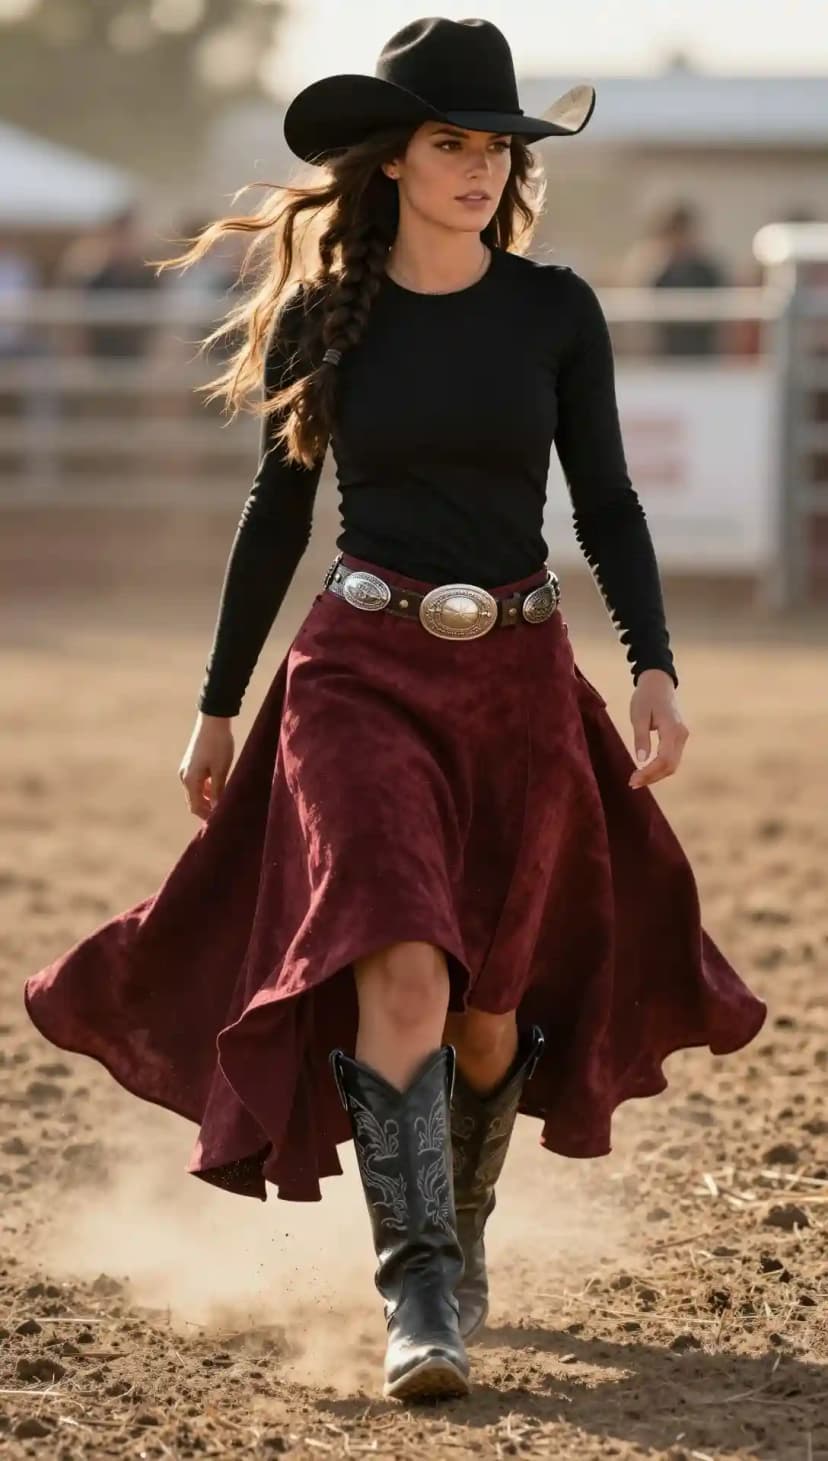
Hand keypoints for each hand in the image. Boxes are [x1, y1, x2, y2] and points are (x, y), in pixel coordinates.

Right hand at [178, 713, 234, 819]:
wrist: (213, 720)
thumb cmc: (219, 745)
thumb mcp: (221, 770)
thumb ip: (218, 791)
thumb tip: (217, 809)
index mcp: (190, 780)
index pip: (195, 807)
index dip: (207, 816)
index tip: (221, 821)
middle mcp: (184, 776)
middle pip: (194, 800)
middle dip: (207, 808)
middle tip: (225, 813)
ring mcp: (186, 769)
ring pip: (196, 791)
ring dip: (208, 798)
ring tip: (224, 800)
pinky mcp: (192, 762)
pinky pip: (197, 782)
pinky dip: (207, 788)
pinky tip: (220, 786)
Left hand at [628, 669, 688, 789]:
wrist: (658, 682)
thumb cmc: (646, 697)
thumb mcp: (638, 715)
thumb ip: (640, 737)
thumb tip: (641, 760)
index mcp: (672, 730)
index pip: (664, 760)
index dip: (649, 773)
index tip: (633, 780)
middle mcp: (681, 736)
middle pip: (670, 766)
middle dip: (652, 777)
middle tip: (632, 783)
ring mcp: (682, 737)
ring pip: (672, 764)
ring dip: (656, 775)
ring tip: (637, 779)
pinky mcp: (678, 738)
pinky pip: (671, 758)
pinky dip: (659, 768)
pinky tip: (646, 771)